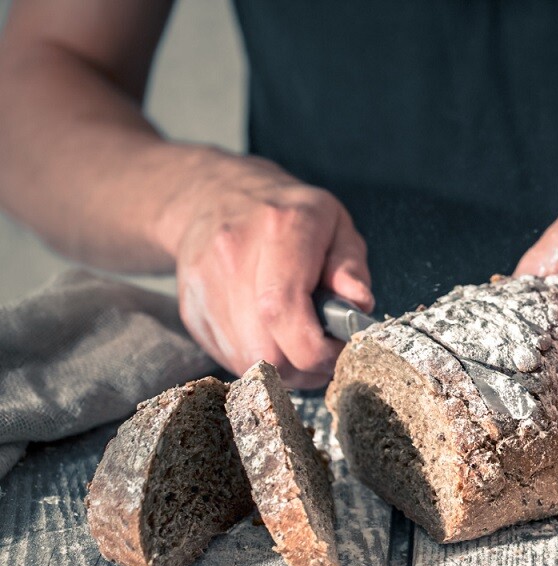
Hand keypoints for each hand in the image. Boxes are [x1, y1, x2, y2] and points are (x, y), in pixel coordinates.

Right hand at [163, 152, 373, 387]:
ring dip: (280, 369)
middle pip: (263, 348)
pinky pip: (226, 357)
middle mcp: (233, 253)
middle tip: (323, 358)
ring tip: (299, 347)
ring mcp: (204, 282)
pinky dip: (256, 361)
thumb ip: (350, 267)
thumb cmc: (289, 215)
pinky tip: (271, 338)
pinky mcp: (190, 307)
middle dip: (302, 369)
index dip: (314, 350)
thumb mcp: (335, 225)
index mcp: (280, 228)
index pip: (284, 310)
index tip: (336, 352)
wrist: (215, 195)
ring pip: (244, 360)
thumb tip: (357, 304)